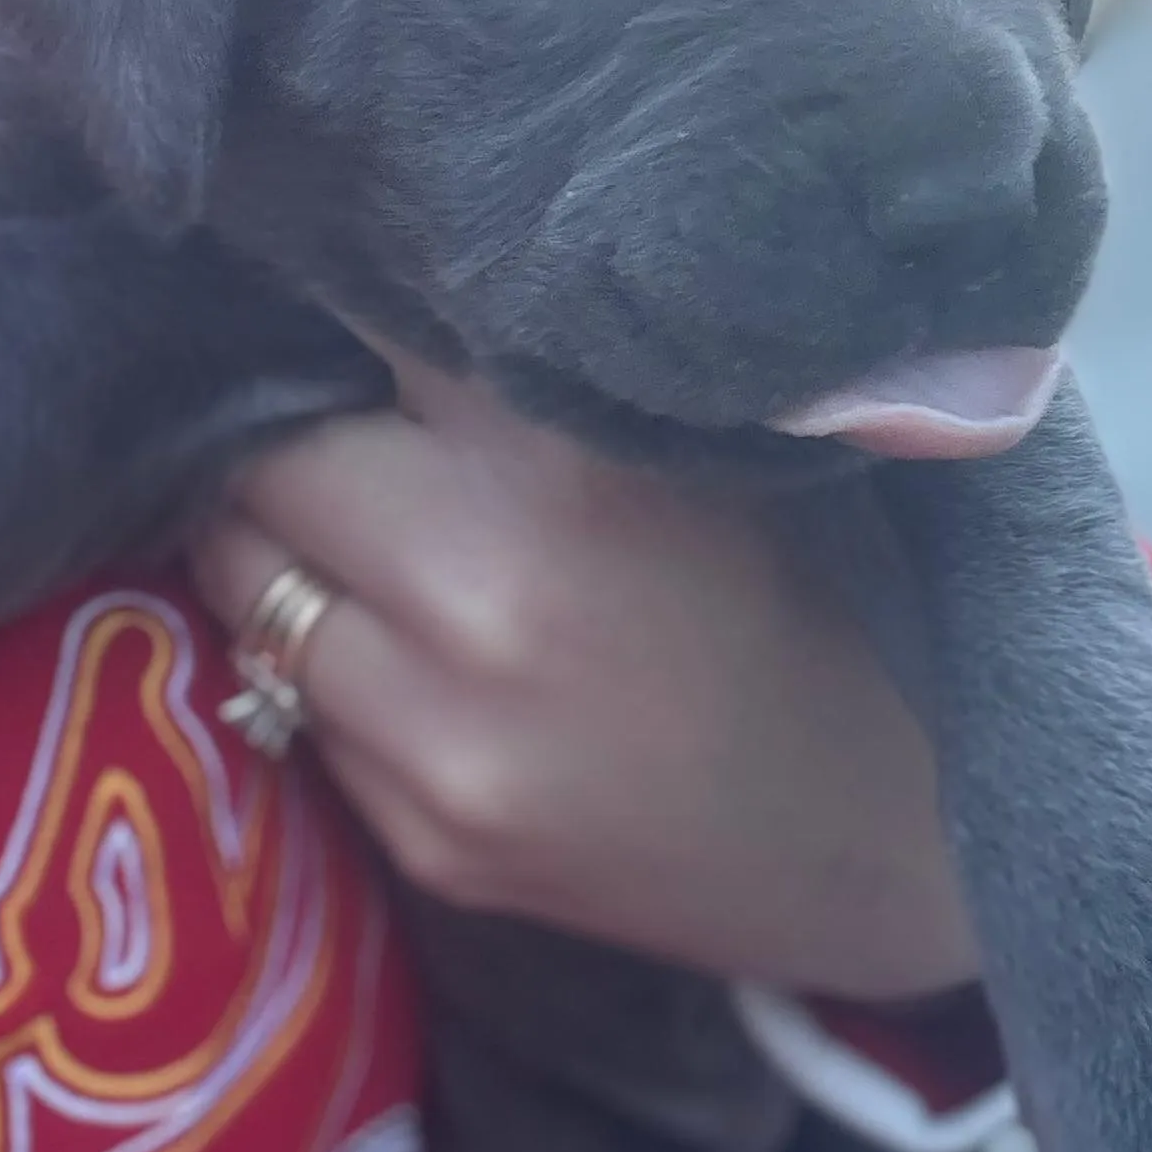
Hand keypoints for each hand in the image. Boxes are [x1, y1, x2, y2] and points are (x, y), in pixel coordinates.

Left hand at [189, 343, 977, 998]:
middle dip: (293, 436)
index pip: (360, 333)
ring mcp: (437, 749)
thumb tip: (389, 308)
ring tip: (367, 544)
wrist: (901, 837)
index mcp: (566, 474)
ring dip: (287, 553)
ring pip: (250, 595)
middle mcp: (475, 608)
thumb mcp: (701, 451)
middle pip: (264, 469)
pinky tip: (421, 662)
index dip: (350, 307)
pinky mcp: (428, 848)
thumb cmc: (825, 601)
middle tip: (350, 432)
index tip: (353, 304)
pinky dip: (336, 664)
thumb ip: (543, 384)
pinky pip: (306, 712)